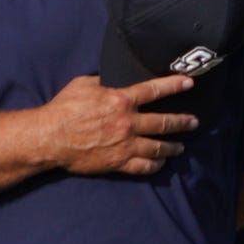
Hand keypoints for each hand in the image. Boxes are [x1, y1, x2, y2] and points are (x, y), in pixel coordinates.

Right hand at [42, 72, 197, 176]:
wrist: (50, 138)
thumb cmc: (64, 108)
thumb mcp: (84, 85)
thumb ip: (104, 81)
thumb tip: (115, 77)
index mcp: (120, 100)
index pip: (154, 91)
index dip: (174, 86)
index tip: (189, 84)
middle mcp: (128, 123)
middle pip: (164, 123)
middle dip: (182, 122)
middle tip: (193, 122)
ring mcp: (125, 145)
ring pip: (159, 147)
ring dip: (173, 147)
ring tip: (181, 146)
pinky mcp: (118, 162)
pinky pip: (144, 166)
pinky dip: (156, 165)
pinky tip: (161, 163)